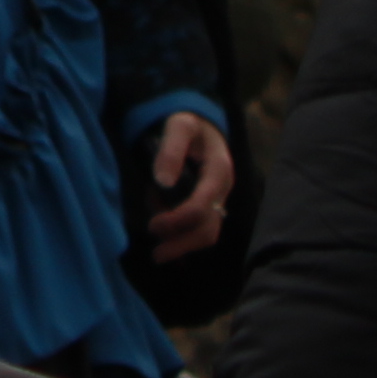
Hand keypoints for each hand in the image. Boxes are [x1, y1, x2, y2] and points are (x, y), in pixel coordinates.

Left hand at [142, 109, 236, 259]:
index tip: (154, 225)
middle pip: (209, 228)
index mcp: (219, 171)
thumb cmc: (188, 123)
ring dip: (184, 245)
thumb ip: (171, 150)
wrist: (200, 122)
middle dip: (183, 244)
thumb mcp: (178, 126)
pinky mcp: (211, 203)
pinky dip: (186, 238)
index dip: (178, 220)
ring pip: (208, 232)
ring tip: (159, 252)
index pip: (202, 206)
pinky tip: (168, 242)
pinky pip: (203, 227)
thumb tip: (163, 181)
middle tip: (156, 255)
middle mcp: (222, 189)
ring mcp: (218, 198)